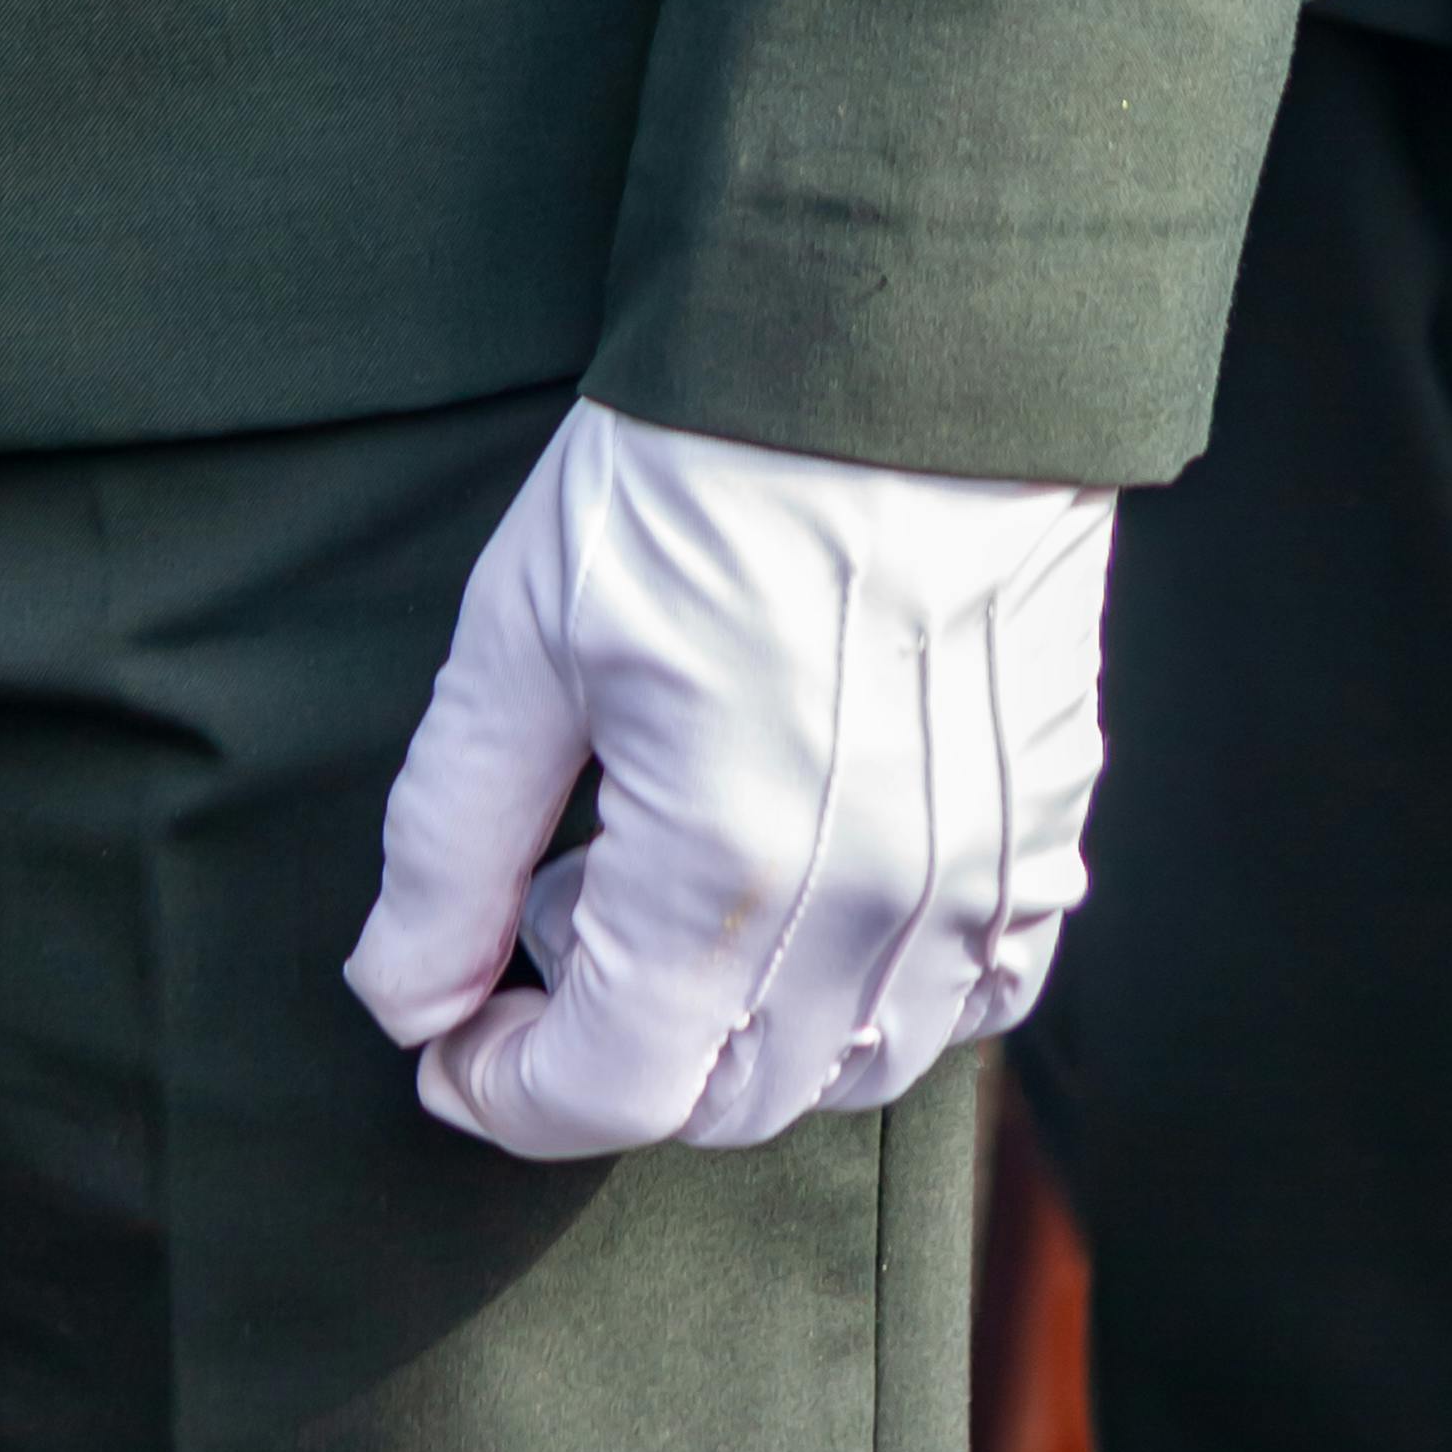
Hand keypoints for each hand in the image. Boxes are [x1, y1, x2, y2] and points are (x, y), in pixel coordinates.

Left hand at [345, 400, 1112, 1160]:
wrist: (894, 351)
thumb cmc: (694, 476)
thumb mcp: (519, 640)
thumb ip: (446, 844)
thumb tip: (401, 997)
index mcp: (728, 869)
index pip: (605, 1089)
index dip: (498, 1087)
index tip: (442, 1035)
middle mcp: (874, 909)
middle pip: (725, 1100)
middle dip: (605, 1056)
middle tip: (536, 934)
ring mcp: (983, 878)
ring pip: (852, 1066)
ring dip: (742, 1034)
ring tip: (667, 890)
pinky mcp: (1050, 822)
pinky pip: (980, 991)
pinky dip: (885, 991)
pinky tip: (817, 894)